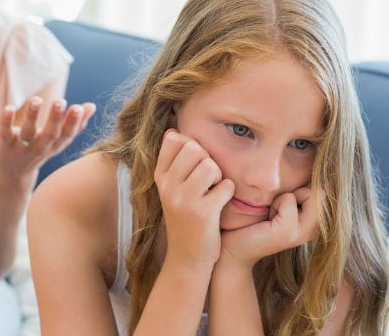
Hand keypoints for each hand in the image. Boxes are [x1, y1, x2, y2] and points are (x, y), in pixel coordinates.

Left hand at [0, 95, 95, 177]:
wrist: (12, 173)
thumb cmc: (39, 149)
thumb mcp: (58, 140)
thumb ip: (75, 124)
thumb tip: (92, 106)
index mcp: (55, 145)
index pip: (66, 135)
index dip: (73, 123)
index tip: (78, 107)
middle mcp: (40, 148)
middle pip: (49, 135)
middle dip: (55, 119)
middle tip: (60, 101)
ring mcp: (22, 148)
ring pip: (27, 133)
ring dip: (32, 116)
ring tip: (36, 99)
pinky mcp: (4, 144)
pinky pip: (5, 133)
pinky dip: (6, 121)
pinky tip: (8, 107)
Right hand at [154, 130, 234, 270]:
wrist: (187, 259)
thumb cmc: (186, 219)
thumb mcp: (171, 190)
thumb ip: (172, 161)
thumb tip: (173, 131)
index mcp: (160, 177)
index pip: (174, 140)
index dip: (192, 146)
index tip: (196, 164)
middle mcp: (167, 186)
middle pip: (194, 148)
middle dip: (208, 160)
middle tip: (208, 179)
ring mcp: (183, 200)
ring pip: (210, 165)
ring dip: (218, 177)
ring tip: (213, 192)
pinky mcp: (202, 213)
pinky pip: (225, 186)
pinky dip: (228, 193)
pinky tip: (220, 205)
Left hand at [220, 186, 322, 267]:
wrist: (233, 247)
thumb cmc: (254, 221)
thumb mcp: (280, 204)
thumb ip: (298, 193)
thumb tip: (309, 164)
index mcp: (314, 225)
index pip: (324, 192)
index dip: (303, 190)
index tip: (283, 205)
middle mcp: (314, 231)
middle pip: (321, 193)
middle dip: (297, 192)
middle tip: (277, 208)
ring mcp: (302, 233)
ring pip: (309, 194)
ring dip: (286, 197)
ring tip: (273, 213)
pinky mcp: (288, 232)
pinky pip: (289, 199)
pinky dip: (276, 202)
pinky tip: (267, 217)